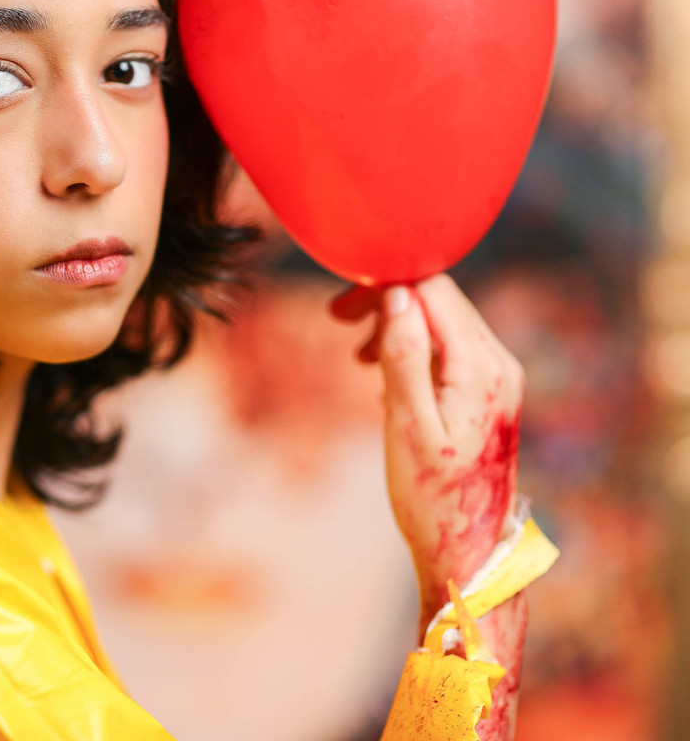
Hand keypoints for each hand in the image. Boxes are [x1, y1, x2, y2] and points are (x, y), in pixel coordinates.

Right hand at [330, 274, 523, 617]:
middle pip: (440, 300)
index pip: (433, 291)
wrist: (468, 551)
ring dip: (398, 327)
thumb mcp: (408, 426)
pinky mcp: (490, 394)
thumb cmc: (432, 498)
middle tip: (340, 324)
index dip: (383, 288)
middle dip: (387, 304)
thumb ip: (404, 357)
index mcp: (481, 367)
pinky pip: (449, 349)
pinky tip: (387, 380)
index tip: (341, 311)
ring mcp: (499, 379)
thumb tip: (396, 297)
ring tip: (359, 359)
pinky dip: (414, 350)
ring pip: (443, 322)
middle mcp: (499, 364)